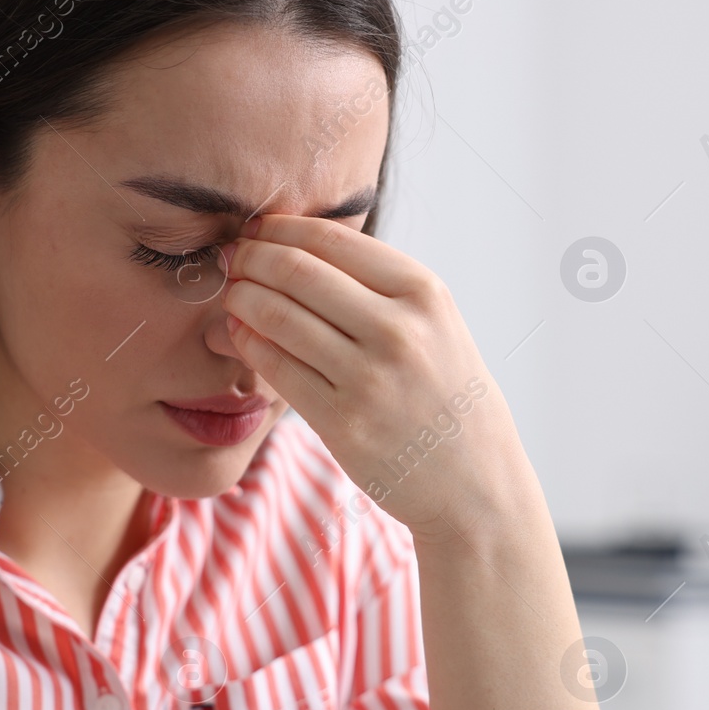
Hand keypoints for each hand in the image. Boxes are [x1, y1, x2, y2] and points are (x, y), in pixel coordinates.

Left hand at [219, 215, 525, 543]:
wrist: (475, 481)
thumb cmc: (446, 395)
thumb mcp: (436, 324)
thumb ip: (379, 286)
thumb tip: (294, 245)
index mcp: (424, 294)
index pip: (332, 240)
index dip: (280, 228)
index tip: (257, 230)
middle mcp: (399, 330)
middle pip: (297, 271)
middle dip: (252, 257)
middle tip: (233, 257)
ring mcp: (370, 378)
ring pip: (277, 315)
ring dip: (241, 297)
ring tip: (233, 293)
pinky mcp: (343, 422)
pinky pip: (276, 367)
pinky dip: (248, 342)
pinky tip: (241, 334)